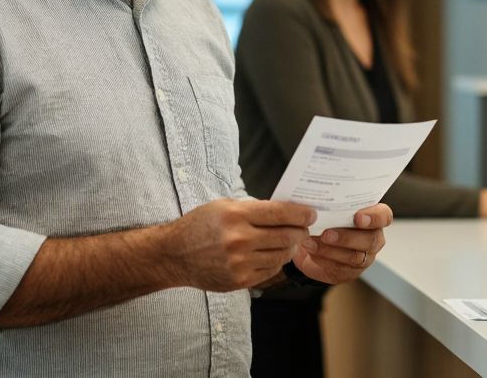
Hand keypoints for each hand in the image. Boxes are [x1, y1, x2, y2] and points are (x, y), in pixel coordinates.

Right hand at [165, 199, 314, 291]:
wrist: (175, 255)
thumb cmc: (199, 226)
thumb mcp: (223, 206)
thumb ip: (253, 209)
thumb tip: (285, 211)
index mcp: (236, 216)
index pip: (280, 213)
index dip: (301, 213)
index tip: (311, 214)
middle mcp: (239, 240)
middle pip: (287, 236)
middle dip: (301, 231)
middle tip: (304, 228)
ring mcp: (240, 263)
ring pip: (281, 255)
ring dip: (290, 248)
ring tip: (289, 241)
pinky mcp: (240, 280)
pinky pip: (270, 271)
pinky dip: (276, 262)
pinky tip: (272, 254)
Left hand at [292, 203, 391, 284]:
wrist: (316, 243)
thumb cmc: (328, 219)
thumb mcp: (331, 208)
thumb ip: (332, 205)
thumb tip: (317, 203)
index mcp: (373, 217)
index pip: (384, 216)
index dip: (374, 217)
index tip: (357, 217)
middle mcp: (373, 237)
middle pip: (371, 239)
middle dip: (347, 237)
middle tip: (326, 234)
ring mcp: (365, 257)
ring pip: (355, 257)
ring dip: (331, 250)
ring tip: (312, 243)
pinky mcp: (351, 271)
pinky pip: (340, 268)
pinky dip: (323, 258)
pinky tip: (310, 251)